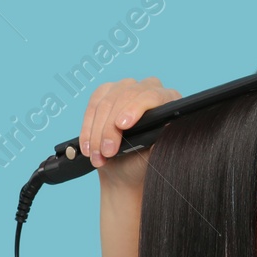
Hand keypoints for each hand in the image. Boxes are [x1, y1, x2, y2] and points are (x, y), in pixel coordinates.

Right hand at [80, 76, 181, 191]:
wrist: (127, 169)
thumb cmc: (144, 161)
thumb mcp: (154, 156)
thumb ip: (160, 142)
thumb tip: (165, 130)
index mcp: (169, 100)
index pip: (151, 96)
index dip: (134, 108)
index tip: (122, 125)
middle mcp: (149, 88)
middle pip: (124, 98)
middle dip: (111, 128)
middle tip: (108, 152)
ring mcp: (126, 87)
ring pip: (105, 103)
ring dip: (97, 133)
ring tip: (98, 156)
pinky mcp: (106, 92)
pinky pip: (92, 106)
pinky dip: (88, 129)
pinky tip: (89, 147)